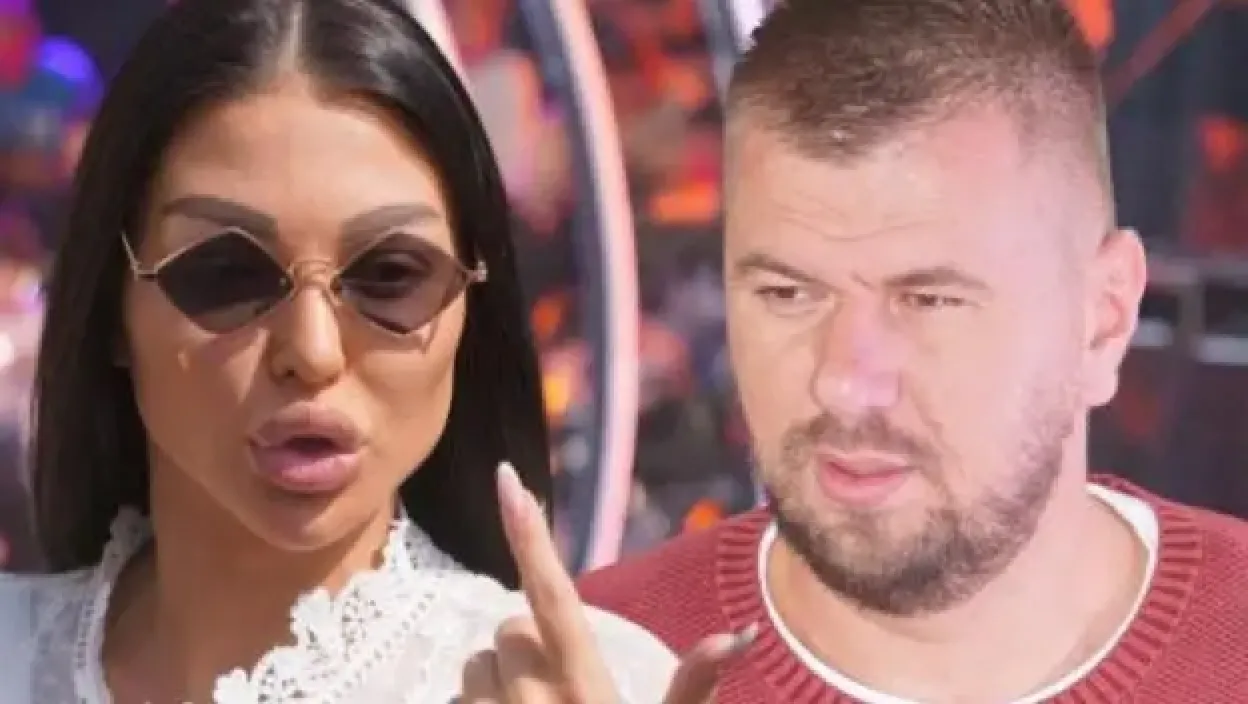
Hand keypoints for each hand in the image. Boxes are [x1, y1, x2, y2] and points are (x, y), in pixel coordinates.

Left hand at [458, 462, 755, 702]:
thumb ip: (694, 687)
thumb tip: (737, 635)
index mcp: (584, 686)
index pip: (553, 592)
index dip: (529, 532)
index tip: (504, 478)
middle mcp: (528, 697)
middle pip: (506, 628)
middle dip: (525, 647)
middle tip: (558, 689)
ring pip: (473, 666)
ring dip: (494, 682)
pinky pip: (456, 702)